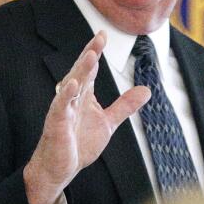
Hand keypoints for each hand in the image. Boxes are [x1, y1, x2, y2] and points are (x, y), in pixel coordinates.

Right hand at [23, 31, 150, 203]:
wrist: (60, 169)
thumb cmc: (78, 144)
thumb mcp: (107, 123)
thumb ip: (124, 106)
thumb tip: (146, 90)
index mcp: (83, 96)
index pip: (90, 70)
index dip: (95, 51)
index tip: (103, 34)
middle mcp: (71, 99)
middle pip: (81, 72)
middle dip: (90, 54)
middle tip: (99, 37)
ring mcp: (62, 111)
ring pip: (71, 86)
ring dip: (81, 71)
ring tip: (91, 55)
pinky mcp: (56, 125)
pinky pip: (60, 108)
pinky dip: (66, 96)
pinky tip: (73, 84)